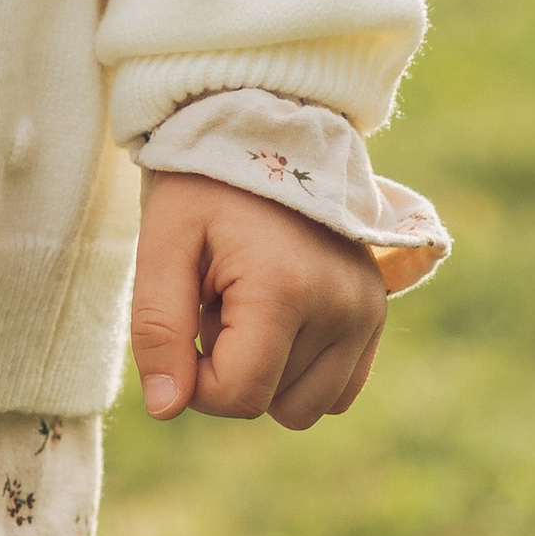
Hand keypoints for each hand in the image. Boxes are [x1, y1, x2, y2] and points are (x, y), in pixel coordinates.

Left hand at [131, 171, 386, 429]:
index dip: (193, 379)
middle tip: (216, 295)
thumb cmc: (204, 182)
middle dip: (229, 367)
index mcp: (286, 290)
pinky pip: (338, 391)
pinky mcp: (377, 315)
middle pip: (271, 405)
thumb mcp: (163, 241)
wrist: (265, 127)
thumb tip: (164, 408)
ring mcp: (368, 314)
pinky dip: (301, 370)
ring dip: (267, 371)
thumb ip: (157, 326)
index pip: (237, 396)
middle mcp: (342, 309)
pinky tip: (278, 312)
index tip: (182, 321)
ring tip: (247, 300)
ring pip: (306, 407)